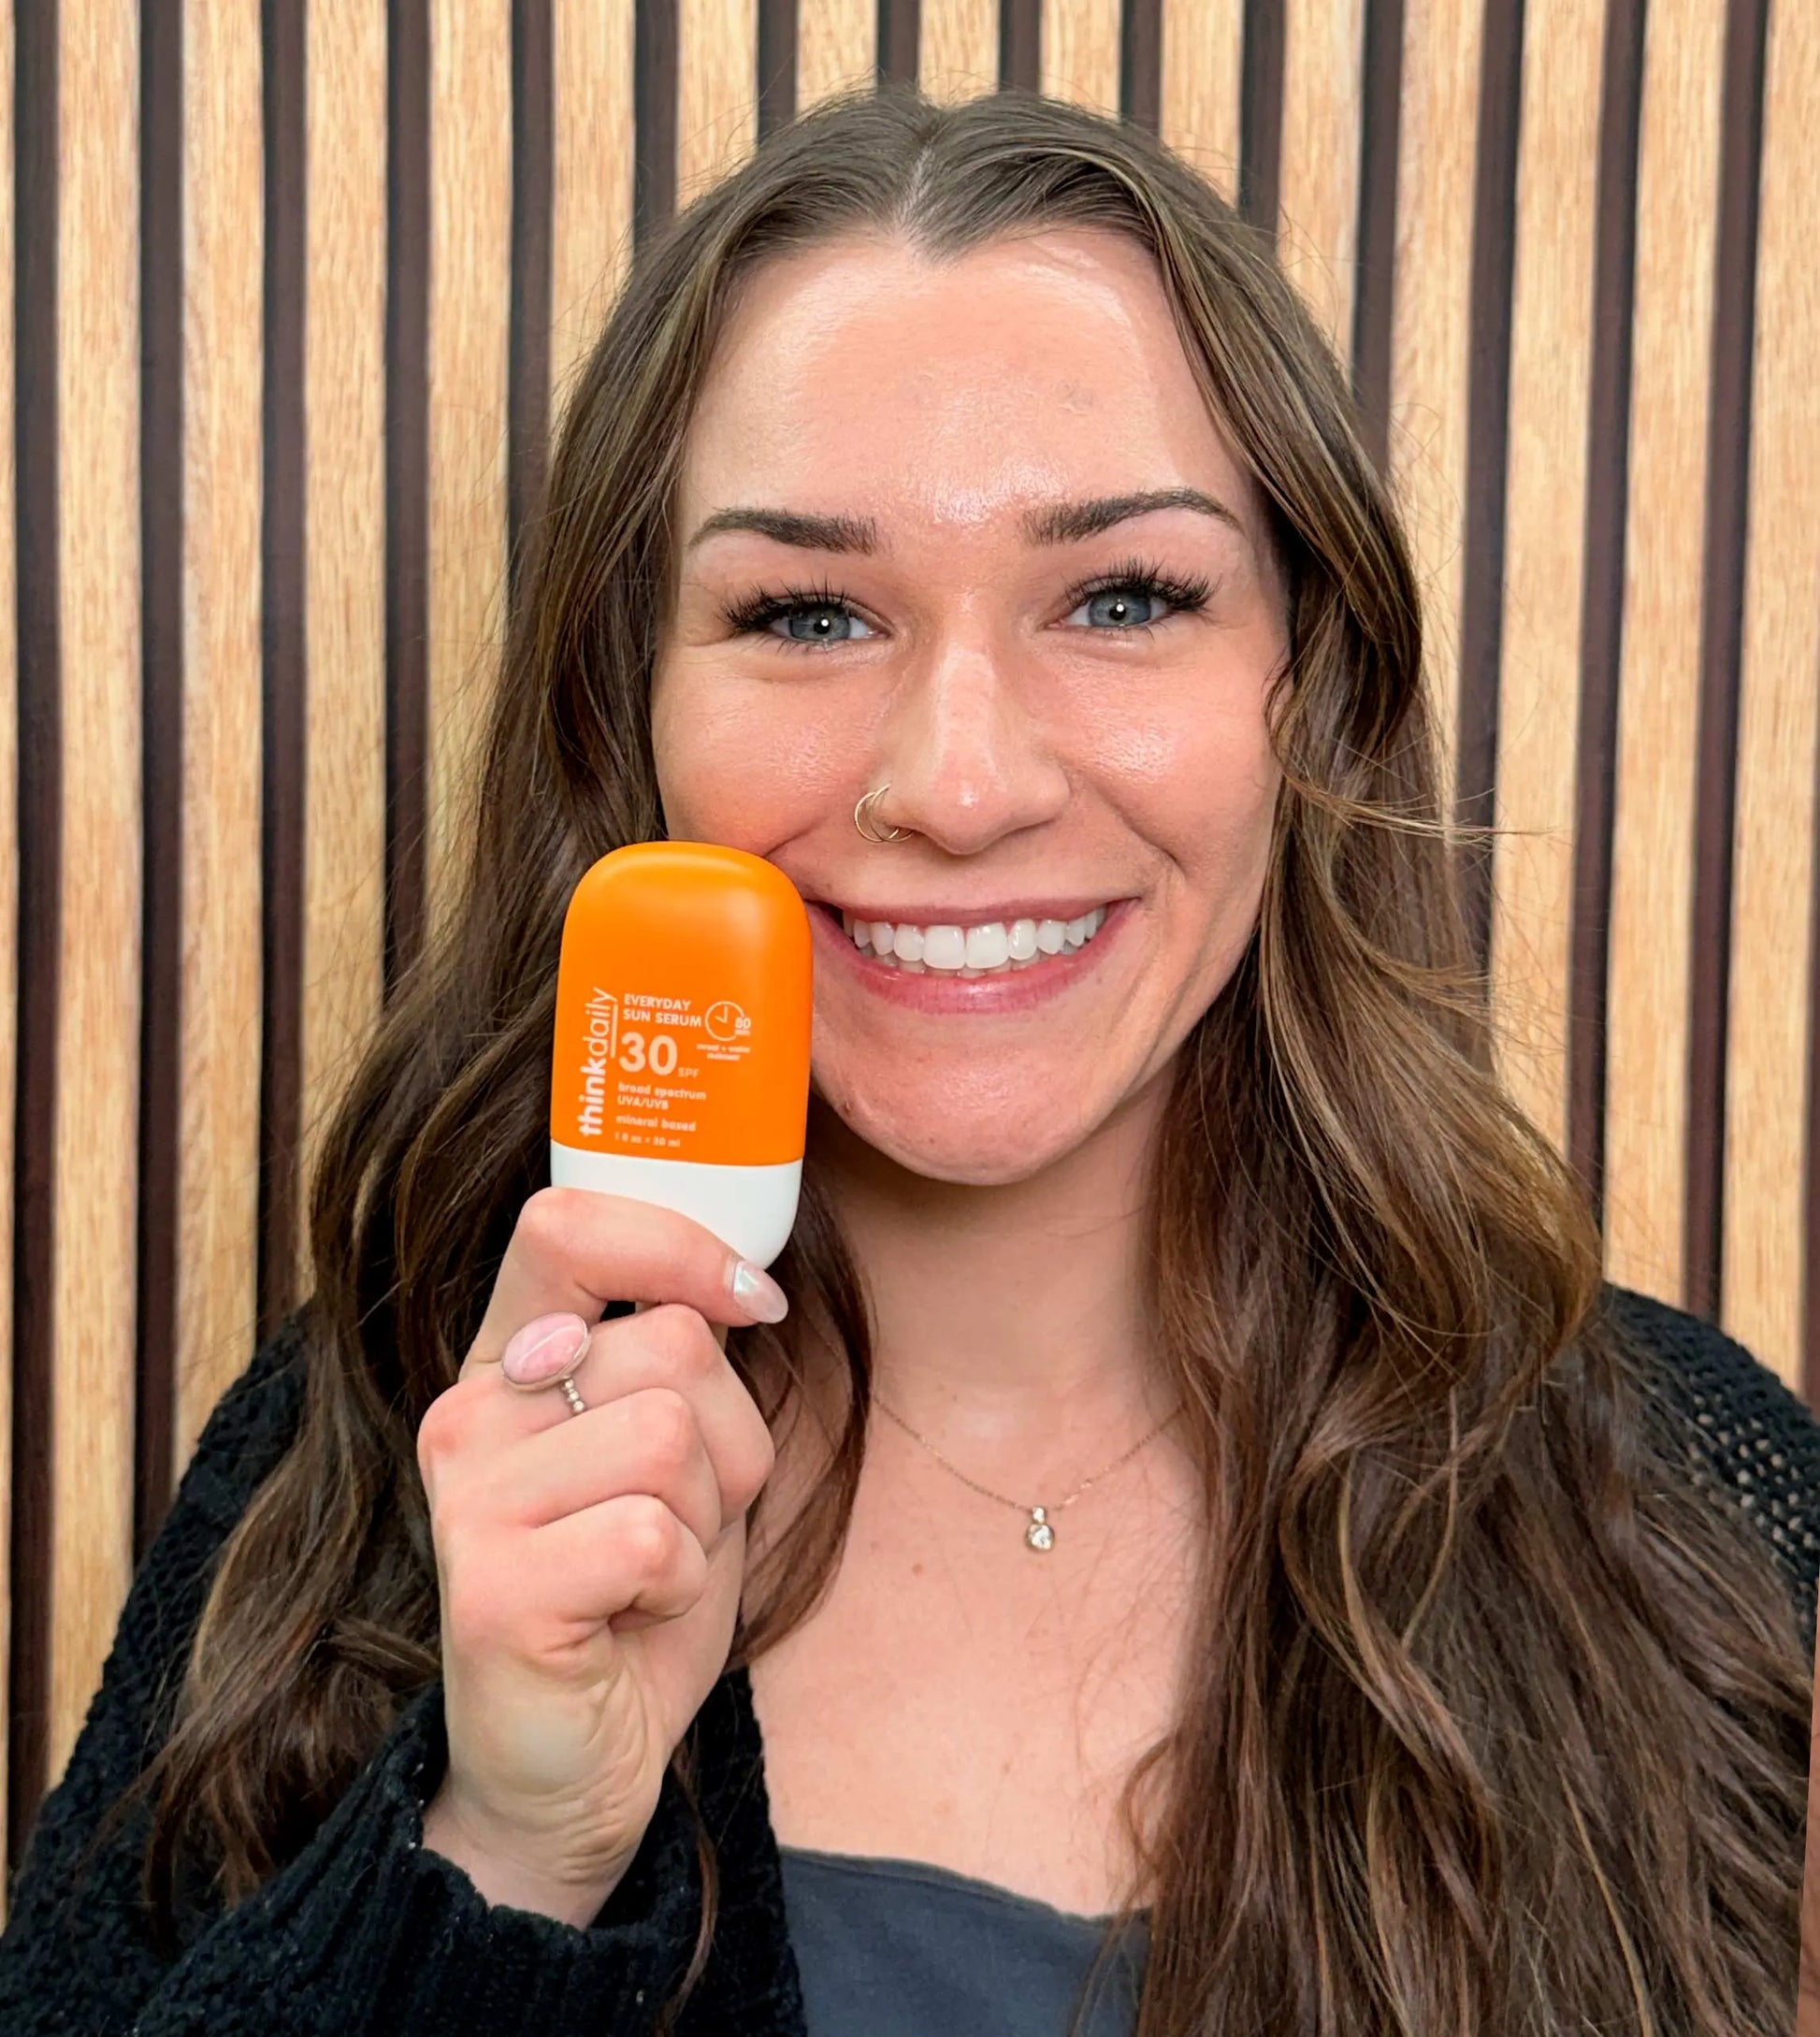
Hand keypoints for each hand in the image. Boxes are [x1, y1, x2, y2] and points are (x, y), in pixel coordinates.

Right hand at [415, 1187, 783, 1923]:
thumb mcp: (674, 1453)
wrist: (575, 1765)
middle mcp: (469, 1411)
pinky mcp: (489, 1585)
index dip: (676, 1246)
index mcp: (511, 1360)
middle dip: (729, 1440)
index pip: (564, 1227)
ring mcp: (467, 1496)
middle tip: (680, 1519)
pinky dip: (679, 1588)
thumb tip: (738, 1281)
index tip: (750, 1301)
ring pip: (670, 1437)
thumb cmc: (635, 1593)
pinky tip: (630, 1620)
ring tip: (649, 1572)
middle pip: (669, 1345)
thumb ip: (679, 1360)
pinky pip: (654, 1538)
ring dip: (704, 1520)